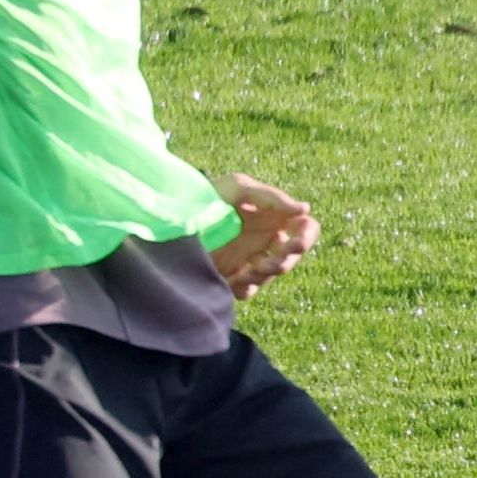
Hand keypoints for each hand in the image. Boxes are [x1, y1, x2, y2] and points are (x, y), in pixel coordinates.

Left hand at [210, 171, 316, 297]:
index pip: (306, 229)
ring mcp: (248, 259)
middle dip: (284, 262)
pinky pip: (248, 290)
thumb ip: (272, 197)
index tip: (296, 242)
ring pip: (272, 275)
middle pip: (292, 257)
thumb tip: (305, 209)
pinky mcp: (231, 276)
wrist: (169, 216)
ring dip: (263, 275)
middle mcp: (265, 240)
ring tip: (246, 270)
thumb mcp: (239, 187)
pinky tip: (233, 279)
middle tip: (266, 262)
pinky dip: (245, 287)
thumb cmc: (206, 194)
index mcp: (273, 217)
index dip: (307, 236)